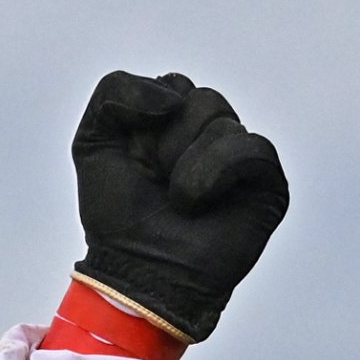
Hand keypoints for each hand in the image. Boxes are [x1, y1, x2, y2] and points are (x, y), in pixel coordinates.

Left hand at [68, 71, 288, 343]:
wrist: (137, 272)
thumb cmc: (117, 217)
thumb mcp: (92, 141)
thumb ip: (115, 90)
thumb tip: (173, 96)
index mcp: (176, 124)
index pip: (175, 87)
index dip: (147, 122)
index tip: (134, 161)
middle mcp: (213, 137)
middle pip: (202, 99)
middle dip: (167, 144)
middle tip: (157, 184)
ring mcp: (243, 161)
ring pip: (224, 122)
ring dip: (186, 166)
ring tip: (178, 203)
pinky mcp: (267, 185)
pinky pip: (252, 149)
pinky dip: (215, 173)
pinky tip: (197, 204)